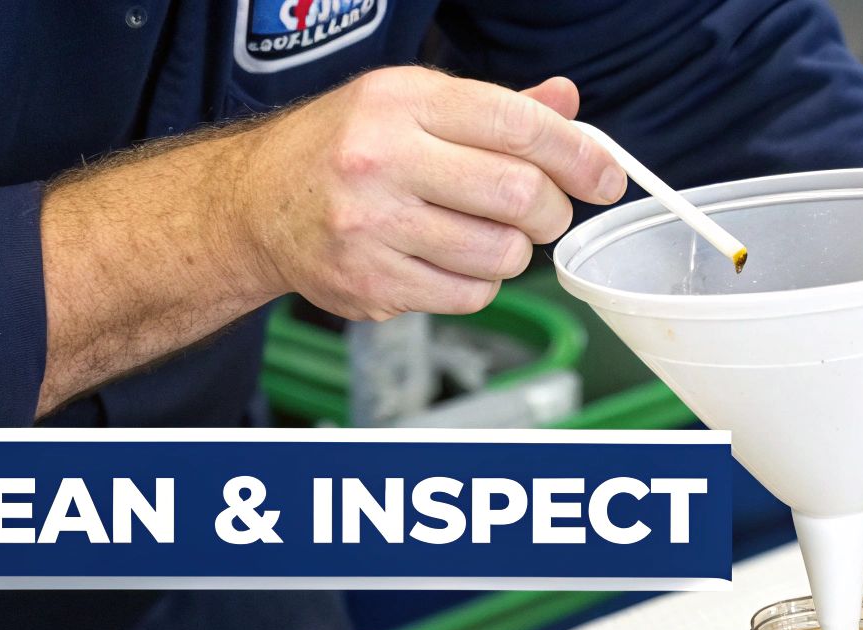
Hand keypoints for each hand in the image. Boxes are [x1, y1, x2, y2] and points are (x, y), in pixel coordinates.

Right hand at [232, 68, 626, 319]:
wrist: (255, 202)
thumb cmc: (344, 146)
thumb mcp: (413, 103)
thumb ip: (496, 108)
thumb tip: (569, 104)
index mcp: (402, 101)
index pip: (517, 125)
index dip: (578, 154)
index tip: (607, 175)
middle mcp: (382, 159)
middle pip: (521, 195)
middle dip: (552, 211)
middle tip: (544, 211)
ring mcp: (371, 226)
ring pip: (502, 255)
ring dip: (515, 252)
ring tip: (486, 234)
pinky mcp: (369, 282)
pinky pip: (468, 296)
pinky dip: (479, 283)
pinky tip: (451, 260)